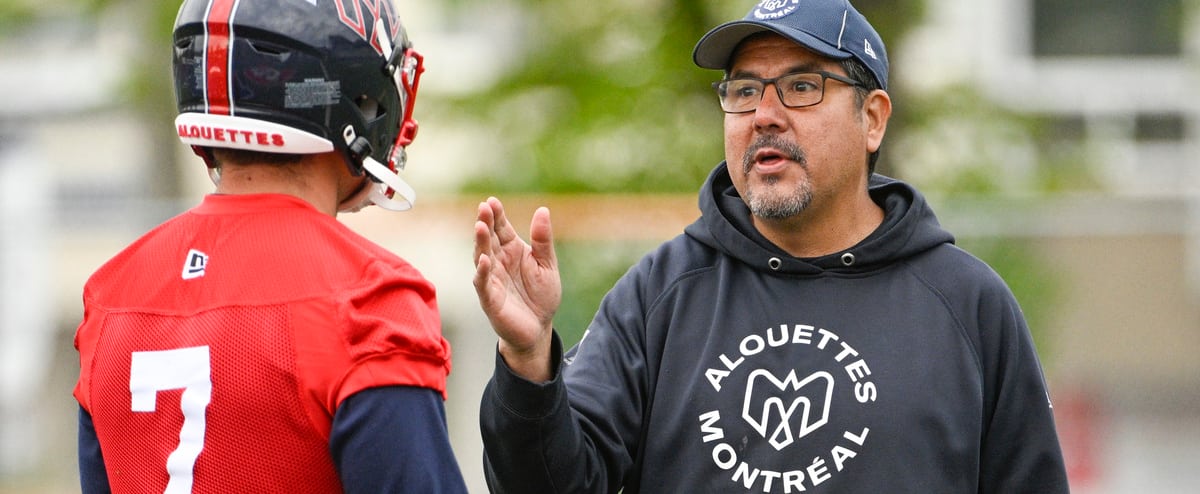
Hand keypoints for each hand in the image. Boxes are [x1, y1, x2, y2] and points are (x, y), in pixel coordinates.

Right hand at [472, 197, 560, 381]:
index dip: (497, 215)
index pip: (501, 228)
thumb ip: (543, 240)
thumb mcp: (547, 264)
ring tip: (481, 227)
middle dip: (485, 223)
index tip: (492, 201)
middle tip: (483, 208)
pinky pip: (482, 283)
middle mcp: (498, 262)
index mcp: (512, 250)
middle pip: (488, 238)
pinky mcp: (489, 299)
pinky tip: (483, 260)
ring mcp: (491, 279)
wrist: (539, 328)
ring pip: (481, 257)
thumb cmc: (541, 295)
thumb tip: (543, 210)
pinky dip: (481, 272)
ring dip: (480, 243)